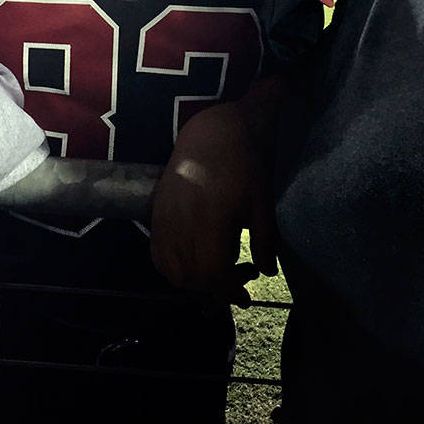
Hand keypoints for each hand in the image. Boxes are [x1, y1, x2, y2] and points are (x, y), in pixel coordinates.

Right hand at [149, 85, 280, 301]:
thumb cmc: (246, 163)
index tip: (247, 294)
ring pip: (171, 270)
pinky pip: (157, 254)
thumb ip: (265, 241)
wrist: (215, 129)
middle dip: (216, 288)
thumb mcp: (263, 203)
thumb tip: (267, 271)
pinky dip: (173, 267)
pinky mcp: (157, 213)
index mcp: (210, 223)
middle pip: (191, 278)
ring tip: (218, 268)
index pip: (212, 275)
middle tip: (241, 275)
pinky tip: (194, 259)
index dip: (229, 291)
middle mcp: (181, 225)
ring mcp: (165, 219)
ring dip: (194, 281)